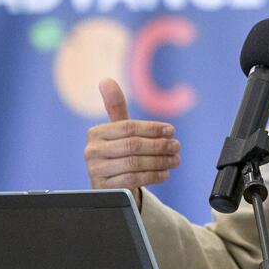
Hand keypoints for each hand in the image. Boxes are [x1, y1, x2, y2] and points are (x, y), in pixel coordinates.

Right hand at [84, 79, 180, 207]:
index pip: (128, 127)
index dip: (152, 128)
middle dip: (159, 145)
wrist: (111, 185)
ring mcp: (96, 171)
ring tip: (176, 159)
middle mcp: (92, 151)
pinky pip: (133, 180)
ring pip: (135, 163)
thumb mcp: (118, 131)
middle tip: (177, 146)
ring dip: (160, 161)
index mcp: (96, 133)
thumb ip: (116, 107)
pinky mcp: (105, 188)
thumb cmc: (118, 152)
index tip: (172, 130)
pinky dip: (153, 176)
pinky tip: (165, 173)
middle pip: (133, 145)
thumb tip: (106, 80)